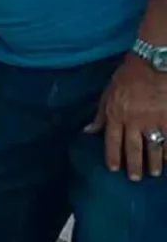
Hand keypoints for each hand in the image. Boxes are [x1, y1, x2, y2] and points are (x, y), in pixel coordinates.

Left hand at [86, 53, 166, 180]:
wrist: (152, 63)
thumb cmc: (127, 76)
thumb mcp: (107, 93)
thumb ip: (100, 115)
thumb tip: (88, 131)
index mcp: (115, 115)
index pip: (112, 142)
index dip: (113, 157)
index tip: (114, 168)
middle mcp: (133, 121)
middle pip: (133, 149)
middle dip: (133, 165)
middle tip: (134, 178)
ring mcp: (153, 121)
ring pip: (153, 148)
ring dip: (153, 163)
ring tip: (154, 173)